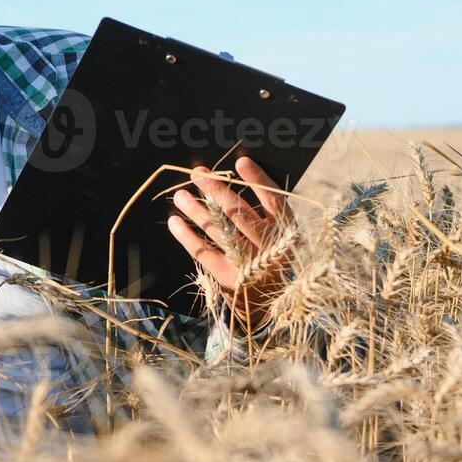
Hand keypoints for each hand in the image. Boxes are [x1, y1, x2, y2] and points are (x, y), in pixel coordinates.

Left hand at [166, 157, 292, 329]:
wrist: (267, 300)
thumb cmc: (266, 253)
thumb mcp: (274, 233)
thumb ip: (259, 210)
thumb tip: (226, 177)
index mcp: (286, 231)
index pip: (274, 201)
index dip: (258, 180)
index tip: (240, 161)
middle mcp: (270, 247)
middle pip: (240, 214)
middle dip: (217, 190)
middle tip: (197, 174)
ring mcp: (250, 264)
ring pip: (219, 230)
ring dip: (197, 210)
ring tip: (180, 196)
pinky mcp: (229, 277)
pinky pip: (204, 252)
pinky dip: (187, 236)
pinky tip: (175, 222)